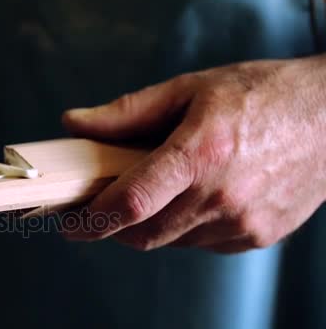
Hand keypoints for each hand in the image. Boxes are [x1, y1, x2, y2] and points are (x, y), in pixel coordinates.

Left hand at [62, 56, 325, 252]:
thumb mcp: (189, 88)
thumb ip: (128, 112)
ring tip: (152, 192)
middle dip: (113, 227)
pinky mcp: (258, 236)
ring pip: (171, 241)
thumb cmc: (262, 94)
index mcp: (200, 154)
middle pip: (144, 232)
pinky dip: (183, 227)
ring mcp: (242, 223)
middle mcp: (222, 197)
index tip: (69, 224)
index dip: (92, 220)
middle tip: (100, 208)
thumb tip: (76, 124)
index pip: (131, 203)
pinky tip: (191, 198)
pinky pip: (201, 243)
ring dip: (149, 225)